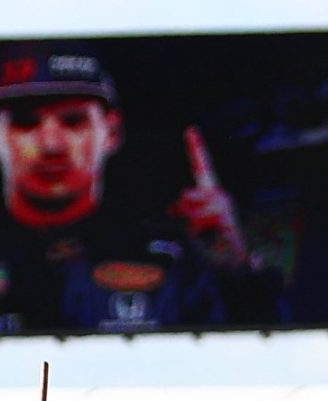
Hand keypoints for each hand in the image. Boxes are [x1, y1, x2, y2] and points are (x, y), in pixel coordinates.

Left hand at [174, 128, 248, 270]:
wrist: (231, 262)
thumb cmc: (209, 244)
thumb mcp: (190, 224)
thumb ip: (182, 210)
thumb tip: (179, 195)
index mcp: (211, 193)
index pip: (202, 167)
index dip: (196, 148)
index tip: (189, 129)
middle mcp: (220, 194)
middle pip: (184, 195)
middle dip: (179, 212)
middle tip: (192, 228)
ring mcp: (224, 204)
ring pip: (188, 209)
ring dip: (188, 225)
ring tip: (203, 235)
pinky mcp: (223, 216)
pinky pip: (195, 221)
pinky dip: (194, 232)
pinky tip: (207, 237)